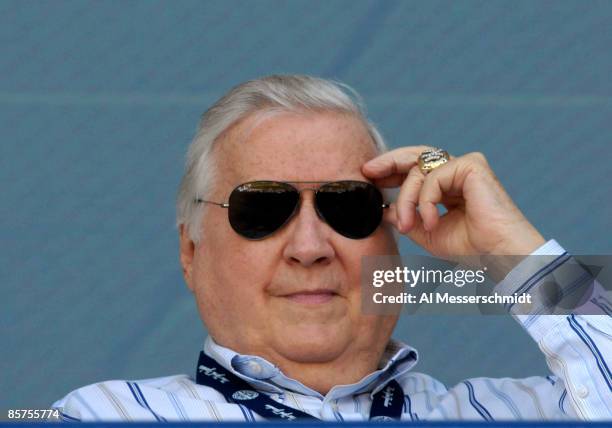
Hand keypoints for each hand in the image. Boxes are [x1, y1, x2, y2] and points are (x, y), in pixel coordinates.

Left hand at [363, 146, 544, 257]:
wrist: (500, 255)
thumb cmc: (472, 247)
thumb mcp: (427, 232)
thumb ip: (406, 217)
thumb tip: (383, 207)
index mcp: (448, 185)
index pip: (414, 169)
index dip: (390, 170)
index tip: (368, 177)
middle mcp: (457, 171)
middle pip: (415, 156)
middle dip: (388, 162)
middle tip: (368, 171)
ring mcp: (465, 166)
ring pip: (419, 171)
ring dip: (407, 199)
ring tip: (408, 225)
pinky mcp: (472, 165)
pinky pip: (434, 177)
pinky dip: (426, 200)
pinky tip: (431, 221)